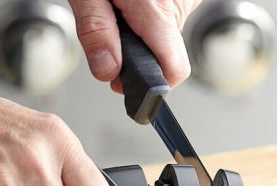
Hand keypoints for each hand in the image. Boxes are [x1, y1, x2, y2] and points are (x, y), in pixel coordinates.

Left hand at [68, 0, 200, 90]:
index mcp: (157, 10)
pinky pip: (168, 18)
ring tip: (122, 9)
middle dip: (136, 57)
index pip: (174, 71)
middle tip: (112, 35)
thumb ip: (97, 33)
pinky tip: (134, 2)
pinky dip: (149, 20)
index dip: (152, 86)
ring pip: (165, 38)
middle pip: (165, 56)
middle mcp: (179, 4)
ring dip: (141, 36)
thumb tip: (108, 72)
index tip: (131, 86)